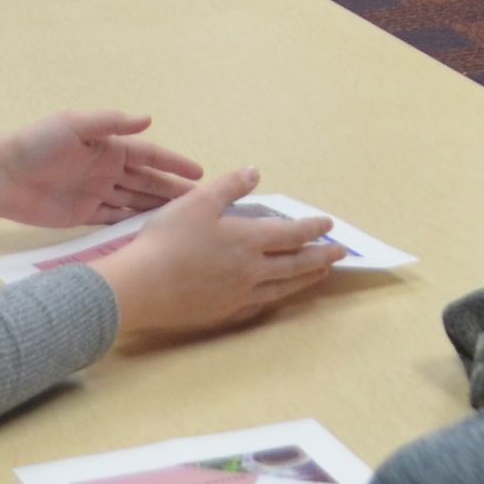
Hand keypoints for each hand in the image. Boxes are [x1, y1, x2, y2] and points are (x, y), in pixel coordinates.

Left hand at [0, 111, 204, 229]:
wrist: (2, 175)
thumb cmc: (37, 144)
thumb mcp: (74, 124)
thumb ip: (110, 123)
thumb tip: (148, 118)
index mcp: (108, 147)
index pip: (150, 155)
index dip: (174, 164)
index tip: (200, 175)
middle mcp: (107, 169)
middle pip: (147, 182)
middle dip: (173, 191)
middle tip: (203, 205)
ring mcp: (96, 193)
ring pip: (135, 202)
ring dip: (157, 210)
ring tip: (184, 222)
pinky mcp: (83, 215)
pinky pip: (114, 220)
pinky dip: (133, 226)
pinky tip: (152, 234)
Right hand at [87, 167, 341, 342]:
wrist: (143, 286)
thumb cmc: (169, 240)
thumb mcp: (198, 201)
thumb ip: (230, 185)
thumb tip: (255, 171)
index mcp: (248, 239)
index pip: (291, 234)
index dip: (313, 228)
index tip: (329, 225)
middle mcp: (251, 270)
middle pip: (295, 263)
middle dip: (320, 256)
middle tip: (340, 253)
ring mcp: (239, 294)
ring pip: (283, 286)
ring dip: (306, 278)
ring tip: (320, 274)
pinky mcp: (225, 312)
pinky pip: (261, 304)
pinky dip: (277, 297)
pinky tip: (278, 296)